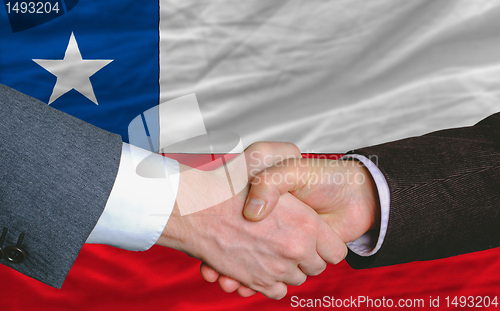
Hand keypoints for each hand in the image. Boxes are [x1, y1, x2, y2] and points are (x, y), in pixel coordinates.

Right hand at [156, 143, 346, 298]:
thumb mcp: (262, 154)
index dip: (326, 243)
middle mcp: (294, 250)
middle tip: (290, 239)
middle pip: (316, 267)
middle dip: (307, 256)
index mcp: (305, 223)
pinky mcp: (256, 283)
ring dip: (288, 268)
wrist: (191, 209)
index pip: (335, 250)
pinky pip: (277, 291)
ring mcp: (275, 270)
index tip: (314, 235)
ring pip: (296, 279)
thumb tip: (302, 164)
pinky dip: (272, 282)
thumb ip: (287, 154)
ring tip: (272, 248)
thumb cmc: (225, 184)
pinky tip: (262, 264)